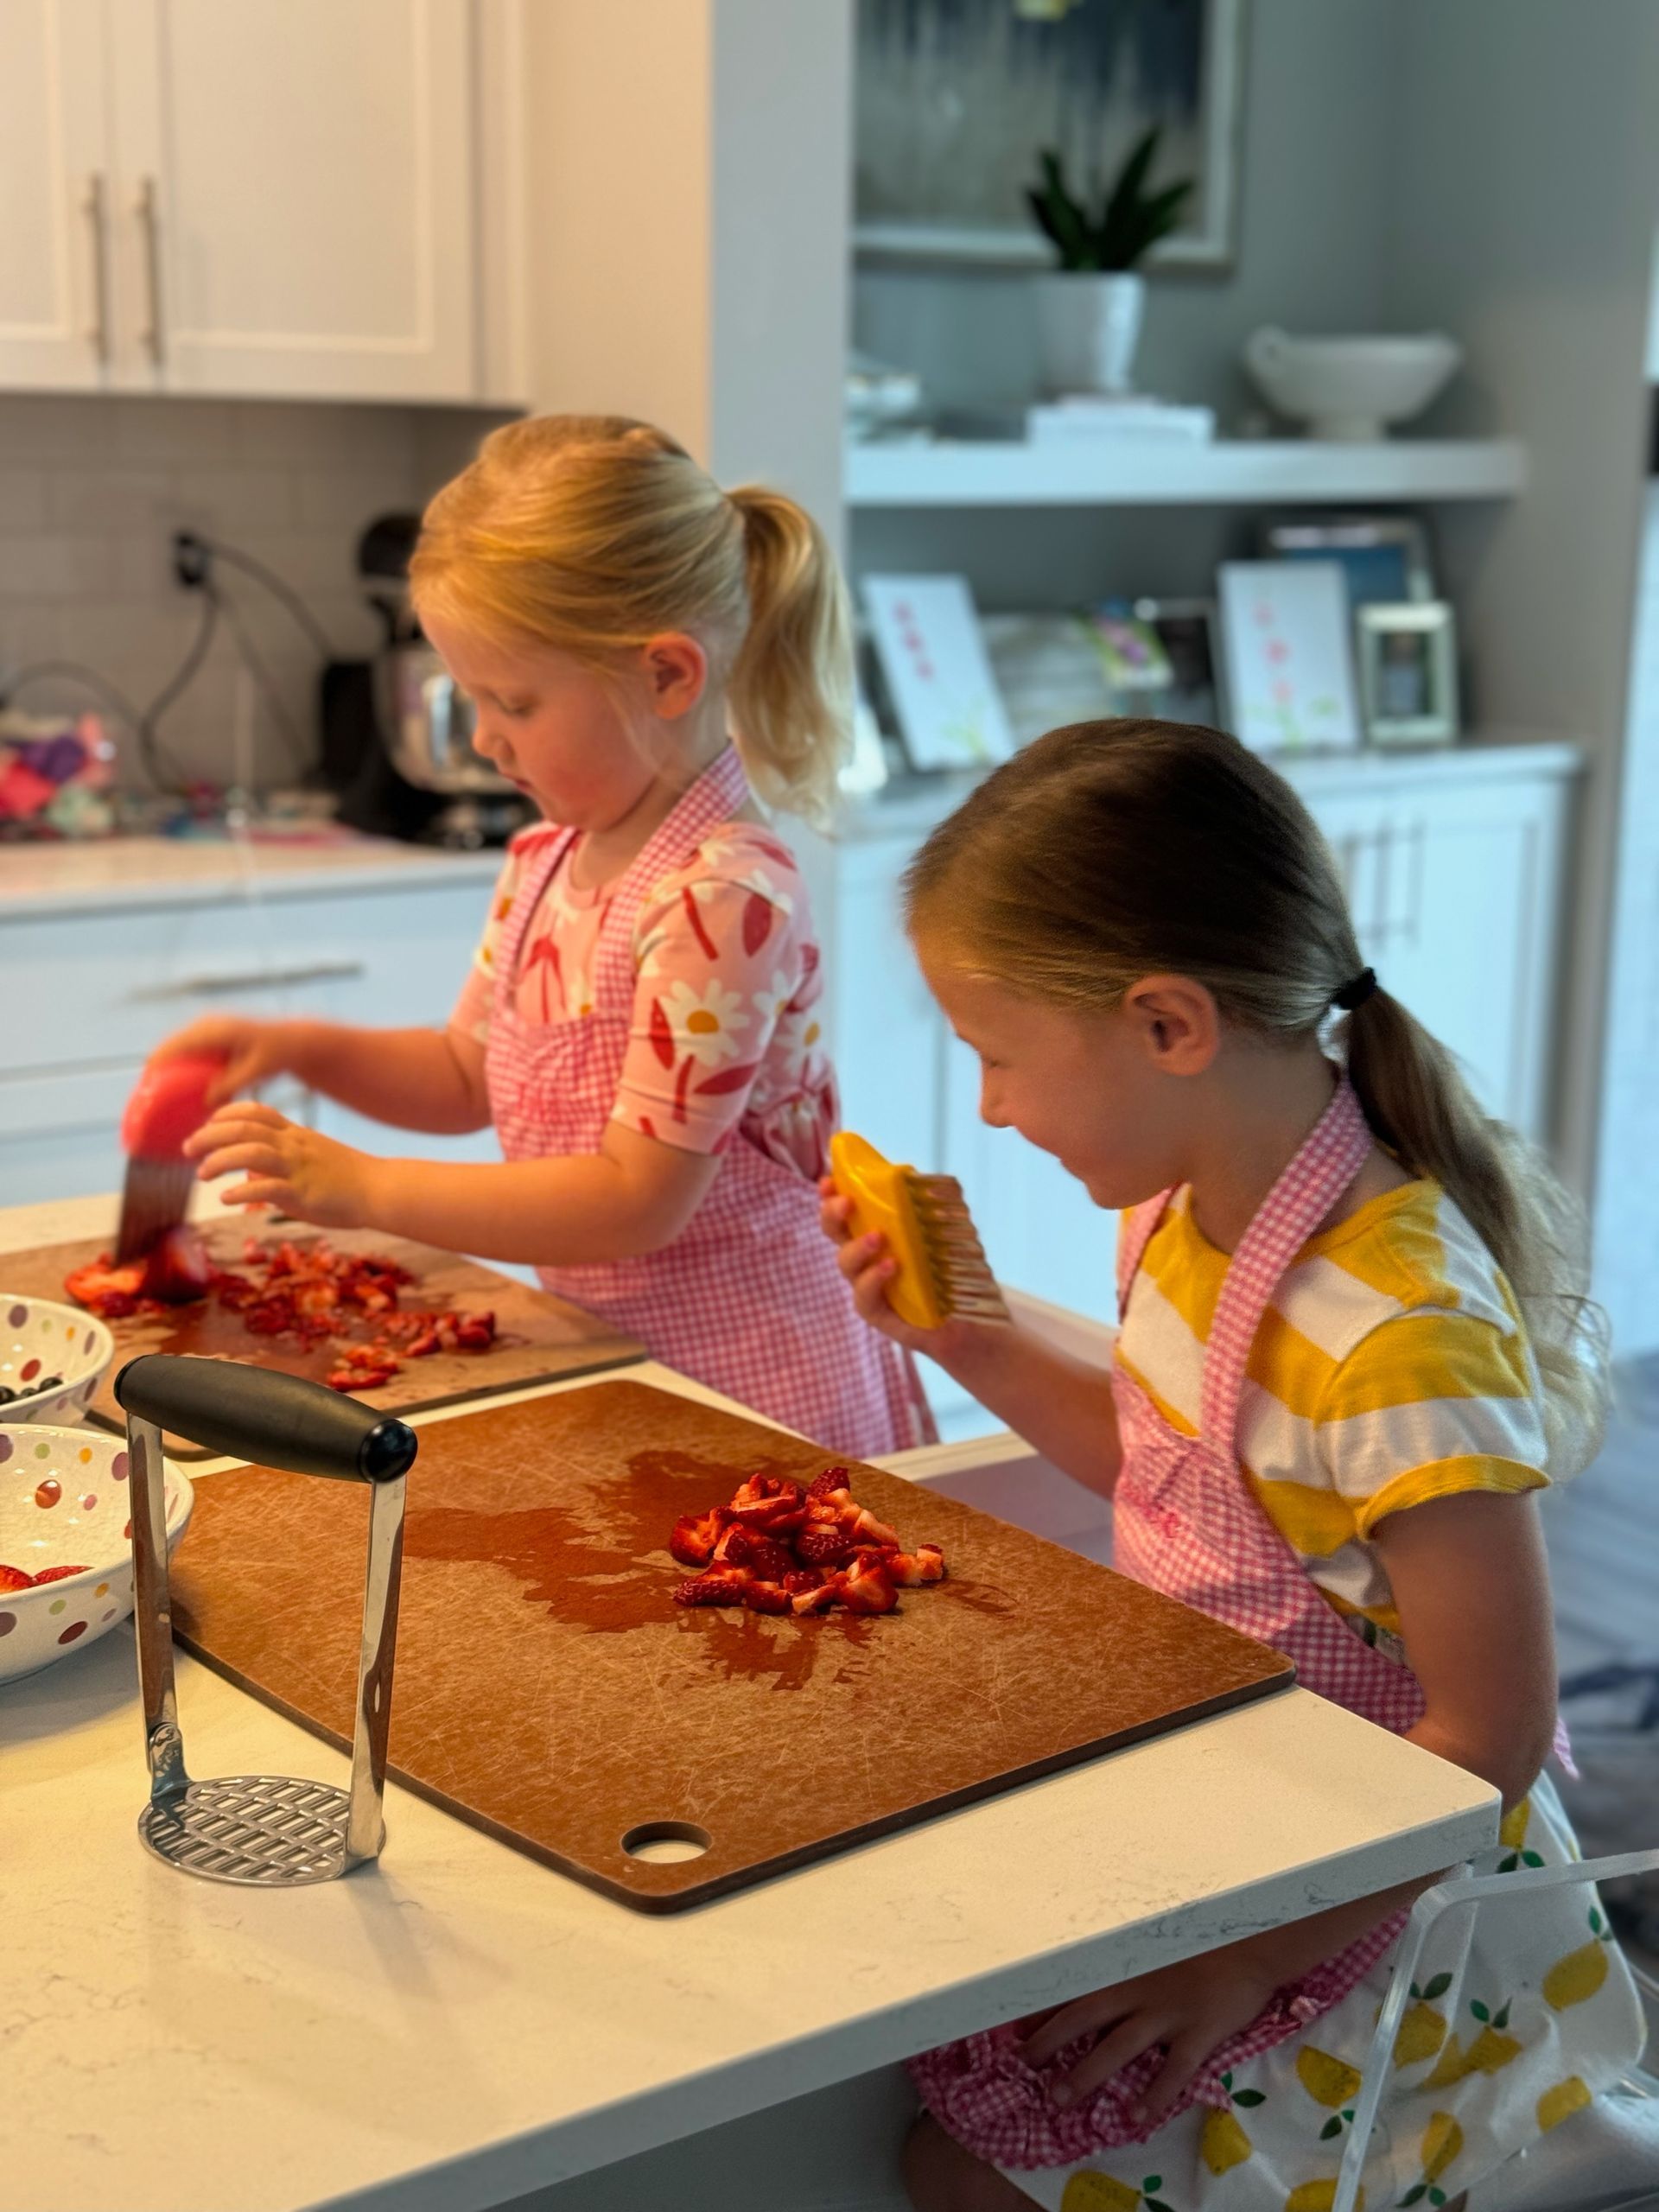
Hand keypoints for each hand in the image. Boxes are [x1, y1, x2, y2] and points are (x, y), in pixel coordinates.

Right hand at [151, 1016, 303, 1105]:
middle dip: (156, 1068)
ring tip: (153, 1093)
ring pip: (176, 1047)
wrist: (293, 1040)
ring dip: (166, 1066)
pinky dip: (178, 1064)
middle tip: (144, 1096)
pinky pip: (186, 1048)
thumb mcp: (255, 1071)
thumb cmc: (277, 1056)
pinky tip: (174, 1086)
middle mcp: (207, 1023)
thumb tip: (206, 1101)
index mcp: (216, 1030)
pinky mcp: (209, 1033)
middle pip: (170, 1045)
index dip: (157, 1063)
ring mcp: (207, 1026)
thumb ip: (231, 1084)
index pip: (176, 1045)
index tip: (143, 1084)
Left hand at [185, 1101, 377, 1229]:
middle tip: (187, 1148)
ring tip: (202, 1173)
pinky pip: (267, 1188)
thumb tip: (249, 1178)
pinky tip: (226, 1199)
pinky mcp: (303, 1192)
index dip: (225, 1114)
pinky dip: (241, 1193)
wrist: (380, 1189)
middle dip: (209, 1135)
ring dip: (219, 1160)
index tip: (206, 1125)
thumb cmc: (346, 1179)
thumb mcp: (310, 1162)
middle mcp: (293, 1145)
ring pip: (251, 1151)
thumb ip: (278, 1165)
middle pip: (244, 1127)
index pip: (254, 1112)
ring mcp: (298, 1167)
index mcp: (295, 1134)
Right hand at [818, 1180, 984, 1361]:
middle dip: (832, 1214)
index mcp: (875, 1230)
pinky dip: (873, 1279)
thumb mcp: (952, 1230)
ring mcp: (869, 1285)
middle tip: (847, 1202)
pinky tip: (890, 1266)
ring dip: (857, 1248)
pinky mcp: (879, 1313)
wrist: (975, 1313)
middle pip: (835, 1232)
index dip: (831, 1195)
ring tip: (877, 1237)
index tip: (829, 1181)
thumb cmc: (957, 1268)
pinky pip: (864, 1298)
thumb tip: (931, 1185)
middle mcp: (866, 1256)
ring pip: (846, 1265)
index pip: (846, 1209)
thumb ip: (940, 1208)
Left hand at [1019, 1940, 1281, 2123]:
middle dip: (1050, 2040)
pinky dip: (1153, 2095)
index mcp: (1126, 1966)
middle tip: (1024, 2065)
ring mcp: (1168, 2011)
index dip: (1042, 2006)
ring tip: (1060, 2098)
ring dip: (1086, 2072)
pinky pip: (1172, 2069)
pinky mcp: (1198, 2032)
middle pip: (1083, 2014)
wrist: (1250, 1947)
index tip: (1012, 2025)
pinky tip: (1135, 2119)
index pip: (1075, 1985)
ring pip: (1118, 2045)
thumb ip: (1121, 1966)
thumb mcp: (1152, 1948)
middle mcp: (1139, 1988)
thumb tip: (1081, 1983)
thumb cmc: (1198, 1947)